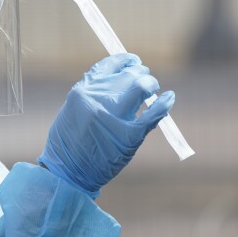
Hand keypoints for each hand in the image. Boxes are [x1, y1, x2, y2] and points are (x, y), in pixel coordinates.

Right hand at [38, 53, 173, 197]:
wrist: (68, 175)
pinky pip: (153, 114)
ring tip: (152, 88)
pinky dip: (164, 104)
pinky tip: (169, 98)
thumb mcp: (72, 110)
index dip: (125, 61)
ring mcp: (114, 118)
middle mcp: (98, 101)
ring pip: (142, 87)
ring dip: (150, 84)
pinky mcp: (129, 136)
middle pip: (129, 75)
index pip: (109, 65)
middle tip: (145, 80)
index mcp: (82, 92)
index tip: (133, 61)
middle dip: (140, 74)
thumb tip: (117, 77)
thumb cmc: (68, 143)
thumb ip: (91, 93)